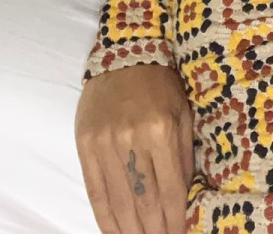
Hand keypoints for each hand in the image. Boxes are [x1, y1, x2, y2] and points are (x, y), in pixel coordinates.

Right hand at [75, 62, 193, 233]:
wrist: (124, 55)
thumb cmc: (161, 84)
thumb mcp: (183, 112)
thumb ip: (184, 154)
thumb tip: (186, 196)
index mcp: (161, 130)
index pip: (170, 189)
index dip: (175, 219)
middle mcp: (132, 140)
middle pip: (144, 202)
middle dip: (155, 230)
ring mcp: (105, 144)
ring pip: (119, 202)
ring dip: (131, 231)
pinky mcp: (85, 146)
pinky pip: (95, 192)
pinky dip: (105, 218)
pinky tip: (114, 233)